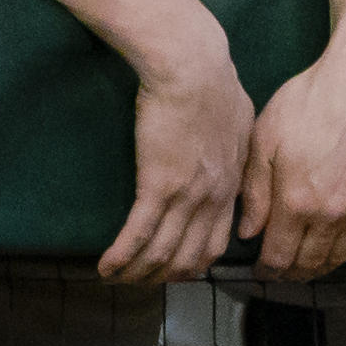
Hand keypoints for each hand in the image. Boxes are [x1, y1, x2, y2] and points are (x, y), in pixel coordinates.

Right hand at [104, 43, 254, 282]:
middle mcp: (212, 197)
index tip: (175, 269)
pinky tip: (105, 267)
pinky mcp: (157, 184)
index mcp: (230, 182)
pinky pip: (138, 234)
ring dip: (137, 273)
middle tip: (141, 281)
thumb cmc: (214, 79)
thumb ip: (237, 146)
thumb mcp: (240, 119)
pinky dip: (121, 257)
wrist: (193, 64)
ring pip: (162, 254)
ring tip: (116, 279)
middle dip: (163, 277)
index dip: (194, 263)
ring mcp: (186, 194)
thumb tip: (232, 154)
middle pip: (189, 258)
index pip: (216, 242)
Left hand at [239, 46, 345, 276]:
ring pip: (337, 259)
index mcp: (296, 202)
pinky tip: (332, 247)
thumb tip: (248, 232)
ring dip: (317, 269)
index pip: (279, 257)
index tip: (260, 269)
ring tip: (303, 265)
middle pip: (308, 265)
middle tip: (279, 270)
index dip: (267, 270)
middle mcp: (331, 215)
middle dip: (290, 273)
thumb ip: (254, 192)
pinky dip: (344, 253)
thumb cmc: (310, 101)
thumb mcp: (266, 138)